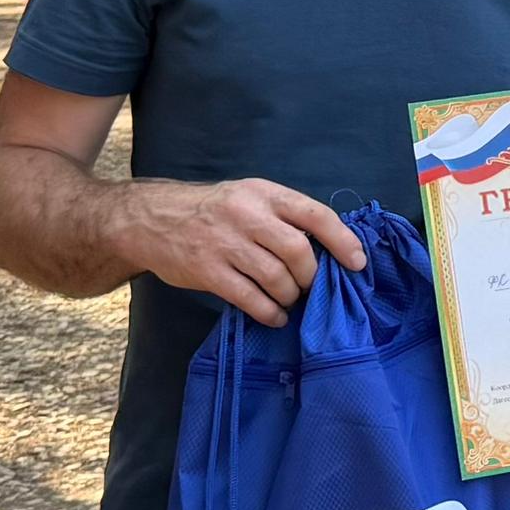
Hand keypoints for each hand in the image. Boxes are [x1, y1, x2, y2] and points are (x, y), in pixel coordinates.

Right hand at [123, 179, 364, 326]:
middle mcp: (246, 215)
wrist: (152, 219)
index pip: (314, 214)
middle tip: (308, 285)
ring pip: (276, 277)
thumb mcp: (249, 197)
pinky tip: (274, 315)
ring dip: (290, 295)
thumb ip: (283, 216)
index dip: (342, 240)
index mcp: (263, 193)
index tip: (357, 262)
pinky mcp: (208, 271)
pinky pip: (250, 299)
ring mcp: (225, 244)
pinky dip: (269, 312)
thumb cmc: (213, 210)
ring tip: (289, 299)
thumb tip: (328, 248)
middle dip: (310, 275)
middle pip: (298, 251)